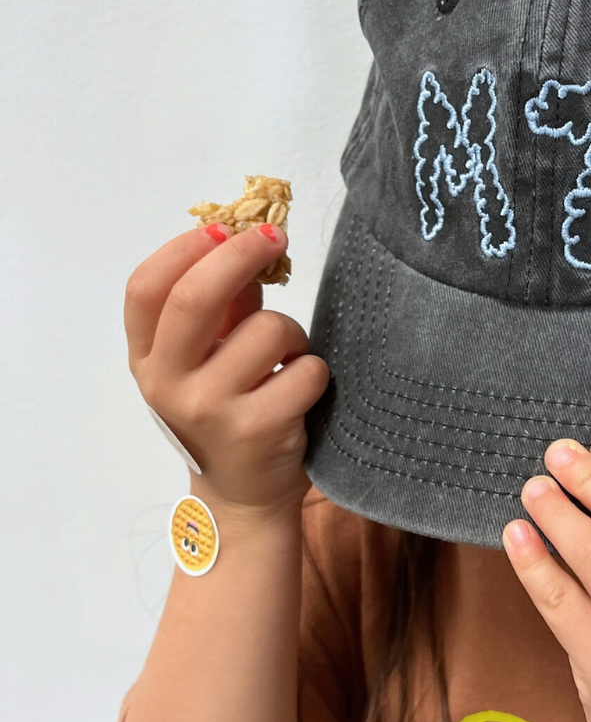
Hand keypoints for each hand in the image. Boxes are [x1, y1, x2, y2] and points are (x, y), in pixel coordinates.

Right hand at [125, 222, 328, 511]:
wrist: (243, 494)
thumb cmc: (227, 409)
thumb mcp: (207, 357)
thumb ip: (220, 304)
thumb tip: (244, 235)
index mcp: (146, 358)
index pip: (146, 288)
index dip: (185, 249)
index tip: (222, 228)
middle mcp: (167, 384)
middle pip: (196, 298)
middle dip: (242, 253)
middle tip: (275, 235)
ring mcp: (209, 409)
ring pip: (268, 329)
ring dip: (293, 332)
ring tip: (288, 358)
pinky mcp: (257, 430)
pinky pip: (306, 370)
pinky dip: (315, 371)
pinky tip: (300, 391)